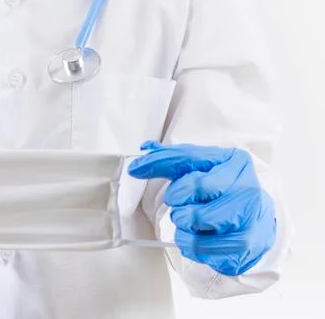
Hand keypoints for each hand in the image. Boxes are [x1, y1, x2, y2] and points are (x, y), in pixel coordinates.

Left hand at [128, 141, 276, 275]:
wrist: (258, 221)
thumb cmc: (224, 192)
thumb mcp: (203, 168)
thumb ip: (174, 159)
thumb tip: (146, 149)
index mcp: (234, 161)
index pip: (188, 157)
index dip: (157, 162)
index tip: (135, 169)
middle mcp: (246, 187)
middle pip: (192, 187)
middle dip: (176, 198)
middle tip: (181, 204)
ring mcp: (248, 217)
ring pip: (194, 218)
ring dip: (182, 223)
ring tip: (191, 221)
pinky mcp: (244, 245)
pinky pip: (199, 246)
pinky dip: (190, 243)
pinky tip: (200, 237)